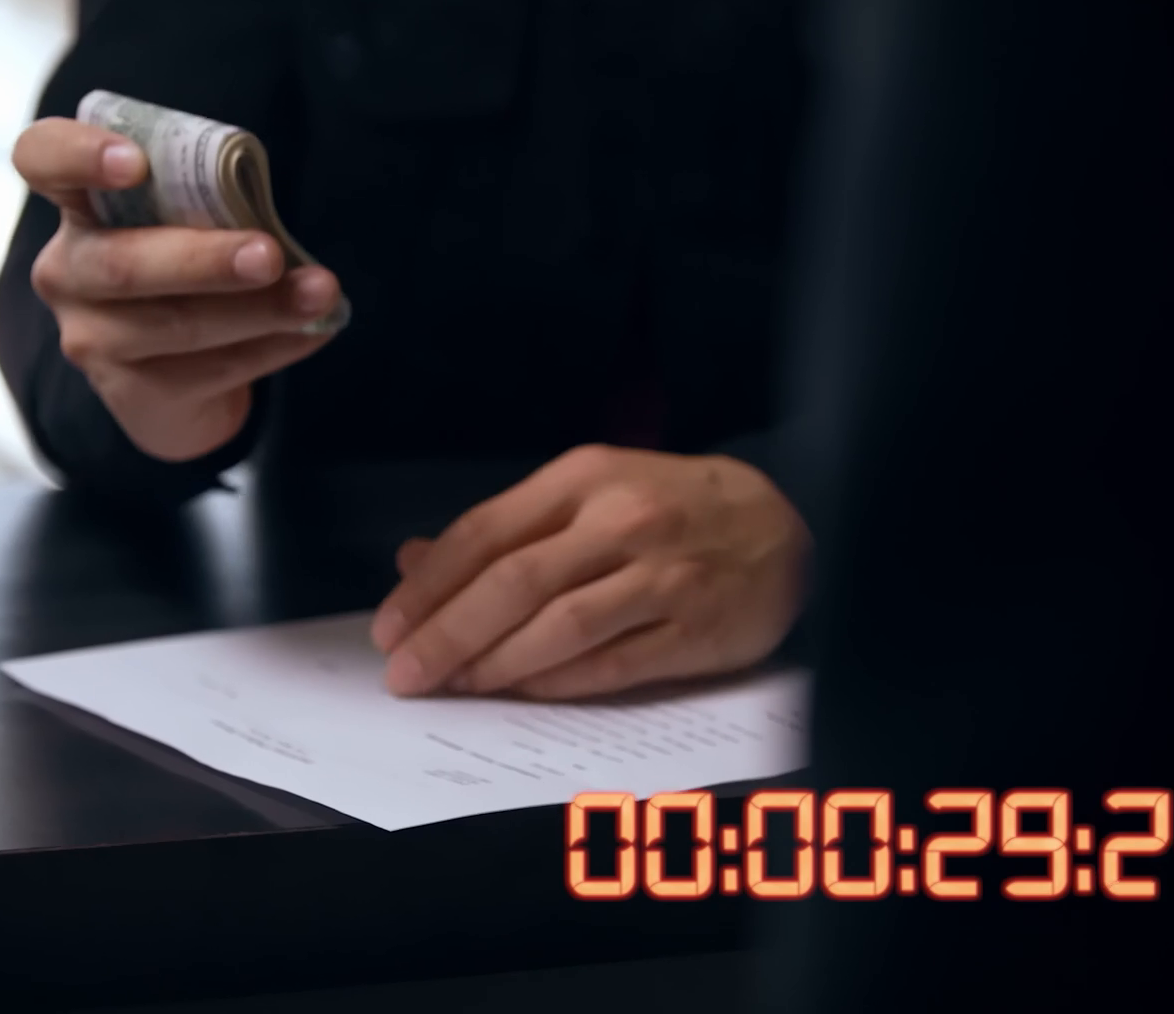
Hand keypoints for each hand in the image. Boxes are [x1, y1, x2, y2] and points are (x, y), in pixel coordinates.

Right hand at [13, 117, 344, 460]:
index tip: (135, 163)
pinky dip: (270, 346)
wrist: (175, 376)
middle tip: (268, 255)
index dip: (79, 156)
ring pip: (173, 325)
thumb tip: (270, 220)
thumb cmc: (185, 264)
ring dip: (258, 310)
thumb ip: (208, 204)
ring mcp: (90, 336)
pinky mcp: (129, 391)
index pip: (43, 158)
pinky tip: (312, 330)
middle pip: (121, 263)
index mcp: (78, 202)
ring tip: (319, 293)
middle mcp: (66, 268)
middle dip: (203, 260)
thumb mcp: (190, 221)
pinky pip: (207, 369)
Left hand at [370, 445, 809, 699]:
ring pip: (559, 627)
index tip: (388, 628)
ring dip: (495, 665)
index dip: (430, 587)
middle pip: (514, 583)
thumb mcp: (589, 492)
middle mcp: (621, 522)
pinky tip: (519, 694)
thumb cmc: (670, 507)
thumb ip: (507, 528)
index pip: (486, 533)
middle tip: (405, 674)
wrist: (784, 524)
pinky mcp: (694, 630)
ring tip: (454, 688)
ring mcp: (662, 576)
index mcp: (584, 478)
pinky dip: (556, 683)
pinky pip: (610, 665)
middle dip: (447, 634)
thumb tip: (415, 563)